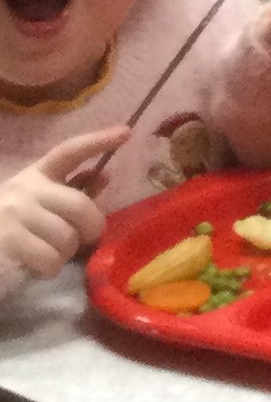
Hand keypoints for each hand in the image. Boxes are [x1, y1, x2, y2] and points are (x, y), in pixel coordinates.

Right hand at [0, 140, 119, 299]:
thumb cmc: (14, 224)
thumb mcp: (39, 201)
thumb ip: (72, 190)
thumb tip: (104, 176)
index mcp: (36, 175)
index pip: (69, 151)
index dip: (97, 141)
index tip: (126, 133)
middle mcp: (25, 189)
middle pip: (79, 205)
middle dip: (91, 227)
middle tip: (85, 238)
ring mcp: (15, 214)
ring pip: (67, 237)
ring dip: (67, 252)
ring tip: (53, 253)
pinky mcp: (8, 240)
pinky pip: (50, 259)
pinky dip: (52, 268)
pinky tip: (40, 266)